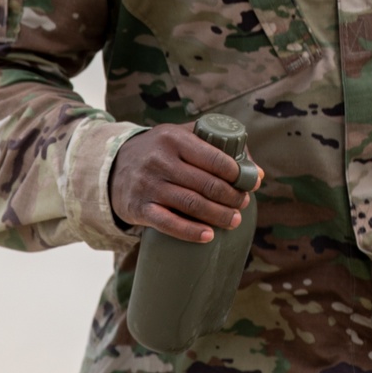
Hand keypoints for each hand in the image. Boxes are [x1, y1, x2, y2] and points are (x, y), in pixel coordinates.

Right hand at [109, 124, 262, 242]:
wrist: (114, 167)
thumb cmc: (160, 151)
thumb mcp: (181, 136)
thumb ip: (217, 145)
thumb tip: (257, 172)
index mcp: (174, 138)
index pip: (214, 157)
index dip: (237, 173)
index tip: (251, 183)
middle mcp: (160, 160)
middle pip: (206, 184)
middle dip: (231, 196)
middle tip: (243, 203)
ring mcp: (148, 185)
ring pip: (191, 204)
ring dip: (218, 215)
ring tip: (234, 220)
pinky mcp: (139, 208)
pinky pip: (168, 223)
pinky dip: (191, 232)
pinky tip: (209, 236)